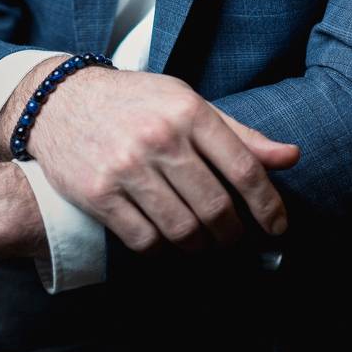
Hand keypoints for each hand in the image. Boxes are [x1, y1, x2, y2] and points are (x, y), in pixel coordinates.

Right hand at [23, 64, 299, 256]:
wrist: (60, 100)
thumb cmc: (134, 102)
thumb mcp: (187, 102)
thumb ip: (238, 133)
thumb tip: (291, 156)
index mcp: (189, 111)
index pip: (244, 168)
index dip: (268, 206)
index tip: (278, 228)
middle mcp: (160, 138)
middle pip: (216, 208)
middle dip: (233, 234)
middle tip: (235, 240)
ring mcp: (127, 167)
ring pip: (183, 230)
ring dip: (201, 247)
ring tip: (204, 244)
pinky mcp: (98, 194)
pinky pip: (144, 241)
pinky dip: (163, 251)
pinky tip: (168, 243)